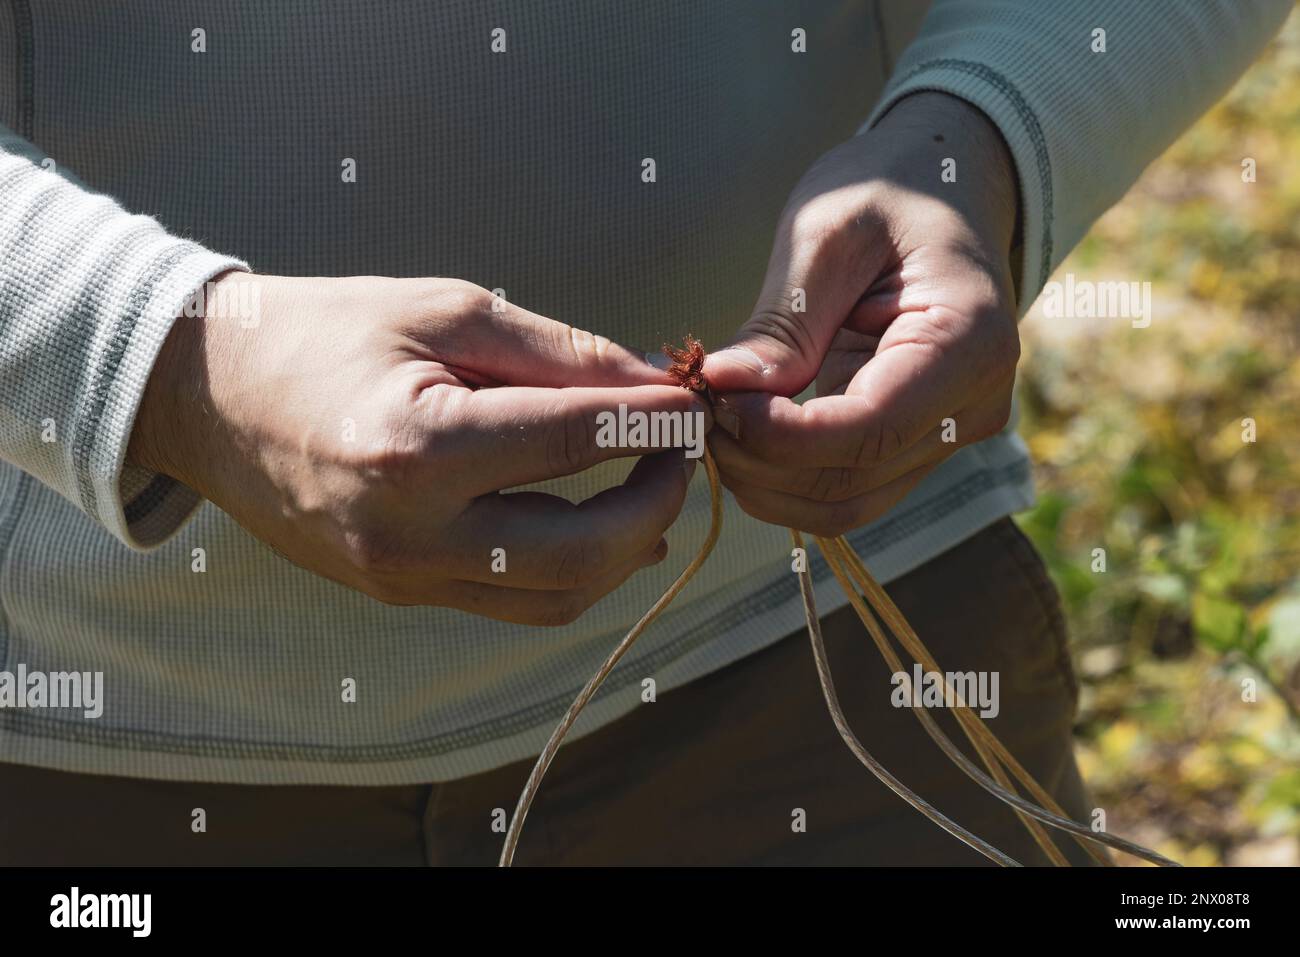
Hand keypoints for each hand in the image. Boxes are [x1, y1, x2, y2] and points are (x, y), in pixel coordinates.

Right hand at [129, 274, 707, 624]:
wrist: (210, 396)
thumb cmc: (326, 331)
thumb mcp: (444, 310)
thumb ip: (557, 352)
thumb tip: (653, 384)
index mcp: (419, 448)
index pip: (577, 442)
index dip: (654, 421)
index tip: (695, 399)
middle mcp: (411, 533)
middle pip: (583, 553)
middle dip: (656, 500)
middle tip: (682, 450)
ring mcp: (401, 576)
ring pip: (557, 597)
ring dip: (625, 549)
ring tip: (649, 486)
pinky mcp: (399, 592)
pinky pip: (512, 604)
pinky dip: (574, 572)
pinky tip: (604, 529)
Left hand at [702, 92, 1021, 536]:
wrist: (940, 189)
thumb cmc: (887, 192)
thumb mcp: (827, 234)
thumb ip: (783, 323)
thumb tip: (723, 388)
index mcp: (967, 342)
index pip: (867, 429)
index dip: (779, 436)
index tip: (714, 404)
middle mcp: (973, 406)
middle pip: (851, 481)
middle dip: (759, 461)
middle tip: (696, 410)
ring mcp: (948, 436)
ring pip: (843, 503)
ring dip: (764, 480)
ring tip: (713, 419)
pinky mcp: (917, 448)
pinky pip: (845, 490)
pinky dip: (783, 477)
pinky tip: (742, 433)